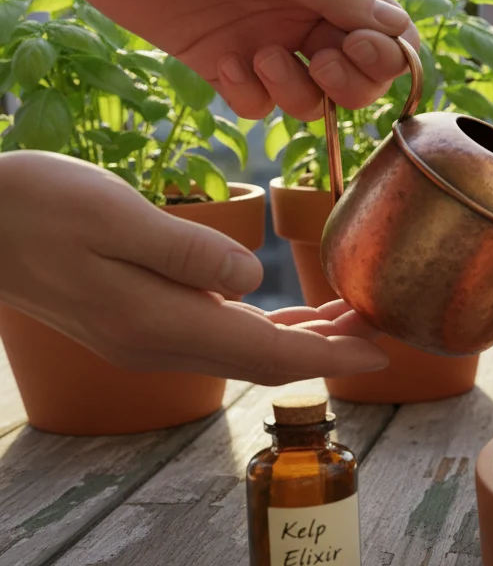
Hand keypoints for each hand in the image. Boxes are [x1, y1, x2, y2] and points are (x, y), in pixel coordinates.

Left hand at [0, 0, 418, 119]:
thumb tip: (399, 31)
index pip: (386, 34)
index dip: (384, 54)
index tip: (358, 49)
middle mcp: (303, 16)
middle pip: (358, 78)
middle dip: (348, 84)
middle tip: (320, 66)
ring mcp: (266, 44)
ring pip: (311, 100)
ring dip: (294, 91)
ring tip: (257, 58)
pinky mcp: (225, 66)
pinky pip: (258, 105)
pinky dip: (247, 95)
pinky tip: (221, 64)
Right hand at [0, 152, 389, 384]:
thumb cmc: (36, 206)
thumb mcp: (116, 217)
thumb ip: (188, 252)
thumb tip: (252, 279)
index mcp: (163, 324)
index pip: (271, 354)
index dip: (333, 358)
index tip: (384, 353)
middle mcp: (160, 344)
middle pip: (267, 359)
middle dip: (329, 349)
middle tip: (383, 327)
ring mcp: (147, 337)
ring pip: (246, 347)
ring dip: (302, 336)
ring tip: (353, 316)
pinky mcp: (138, 320)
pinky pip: (221, 331)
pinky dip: (266, 323)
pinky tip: (290, 308)